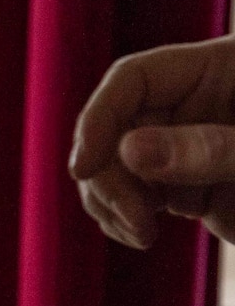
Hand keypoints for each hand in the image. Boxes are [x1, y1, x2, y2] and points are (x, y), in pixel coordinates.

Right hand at [72, 34, 234, 247]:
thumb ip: (213, 149)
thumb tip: (129, 151)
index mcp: (223, 69)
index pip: (135, 79)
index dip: (100, 118)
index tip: (84, 167)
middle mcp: (196, 102)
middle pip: (115, 126)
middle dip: (108, 175)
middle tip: (136, 222)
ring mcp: (190, 145)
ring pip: (114, 165)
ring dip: (110, 201)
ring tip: (142, 235)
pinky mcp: (190, 186)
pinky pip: (133, 196)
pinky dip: (123, 218)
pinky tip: (142, 236)